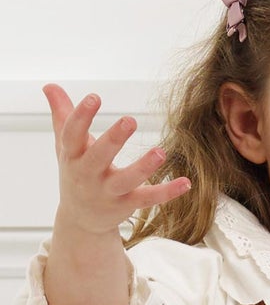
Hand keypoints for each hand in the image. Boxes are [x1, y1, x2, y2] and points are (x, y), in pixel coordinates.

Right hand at [43, 83, 189, 237]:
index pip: (72, 135)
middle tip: (130, 120)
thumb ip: (62, 115)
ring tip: (161, 152)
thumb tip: (49, 85)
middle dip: (113, 140)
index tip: (93, 96)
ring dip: (143, 167)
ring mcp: (107, 192)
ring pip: (125, 181)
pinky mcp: (126, 205)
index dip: (81, 116)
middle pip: (98, 157)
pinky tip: (186, 182)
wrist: (79, 219)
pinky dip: (167, 192)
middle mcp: (88, 175)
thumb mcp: (66, 145)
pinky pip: (147, 199)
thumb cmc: (76, 171)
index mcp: (73, 156)